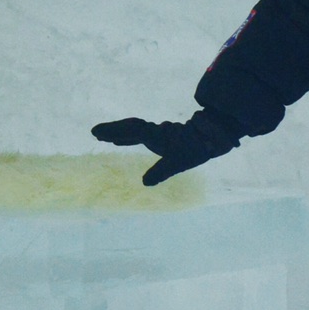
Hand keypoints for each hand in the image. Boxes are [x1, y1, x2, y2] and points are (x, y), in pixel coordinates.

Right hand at [90, 111, 240, 185]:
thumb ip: (161, 171)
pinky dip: (128, 136)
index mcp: (155, 136)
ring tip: (104, 137)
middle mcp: (155, 131)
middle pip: (130, 127)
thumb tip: (144, 182)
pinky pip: (140, 133)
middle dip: (112, 130)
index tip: (96, 133)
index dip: (114, 131)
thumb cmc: (196, 150)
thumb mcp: (179, 163)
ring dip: (119, 132)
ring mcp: (158, 132)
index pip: (131, 130)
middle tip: (94, 133)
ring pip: (134, 128)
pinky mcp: (161, 135)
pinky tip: (122, 141)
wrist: (213, 136)